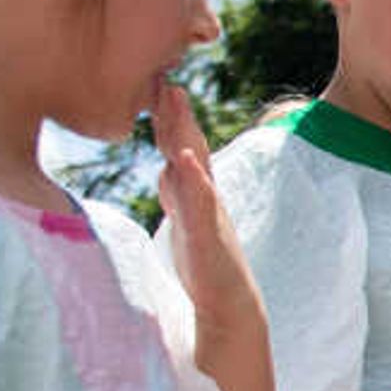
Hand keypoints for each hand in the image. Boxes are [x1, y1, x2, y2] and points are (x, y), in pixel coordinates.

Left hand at [149, 81, 254, 322]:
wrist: (231, 309)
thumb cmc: (207, 270)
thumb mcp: (188, 224)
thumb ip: (180, 196)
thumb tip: (169, 171)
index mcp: (196, 196)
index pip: (182, 149)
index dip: (171, 119)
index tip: (159, 86)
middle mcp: (204, 200)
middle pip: (190, 149)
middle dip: (178, 114)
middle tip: (166, 81)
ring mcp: (208, 217)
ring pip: (194, 167)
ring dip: (185, 133)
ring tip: (176, 103)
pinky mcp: (209, 238)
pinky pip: (201, 204)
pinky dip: (194, 180)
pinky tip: (185, 160)